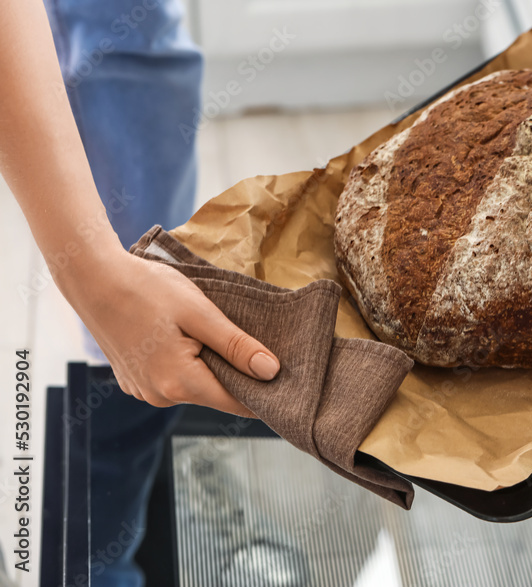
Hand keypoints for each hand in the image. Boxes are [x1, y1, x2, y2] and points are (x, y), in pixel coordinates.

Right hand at [63, 248, 279, 416]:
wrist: (94, 279)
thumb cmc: (148, 289)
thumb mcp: (201, 313)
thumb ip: (236, 346)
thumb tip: (271, 372)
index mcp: (179, 383)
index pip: (238, 402)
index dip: (264, 391)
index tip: (286, 376)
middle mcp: (160, 396)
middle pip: (217, 394)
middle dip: (239, 373)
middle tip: (257, 344)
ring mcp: (144, 390)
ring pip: (196, 385)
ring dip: (212, 366)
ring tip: (217, 334)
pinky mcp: (135, 380)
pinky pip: (175, 378)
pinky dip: (189, 363)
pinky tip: (189, 337)